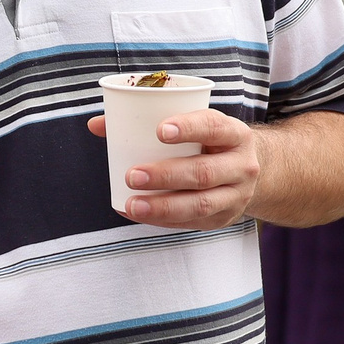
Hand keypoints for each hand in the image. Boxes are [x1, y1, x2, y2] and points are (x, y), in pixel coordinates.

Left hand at [85, 108, 260, 228]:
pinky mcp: (224, 218)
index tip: (160, 130)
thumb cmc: (209, 143)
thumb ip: (147, 121)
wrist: (247, 172)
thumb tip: (96, 125)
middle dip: (165, 175)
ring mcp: (236, 196)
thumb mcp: (194, 126)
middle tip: (132, 175)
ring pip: (199, 204)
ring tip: (131, 204)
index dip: (189, 128)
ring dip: (162, 206)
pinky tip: (137, 215)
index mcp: (234, 134)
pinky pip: (192, 222)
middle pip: (202, 172)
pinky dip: (162, 220)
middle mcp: (241, 165)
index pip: (214, 128)